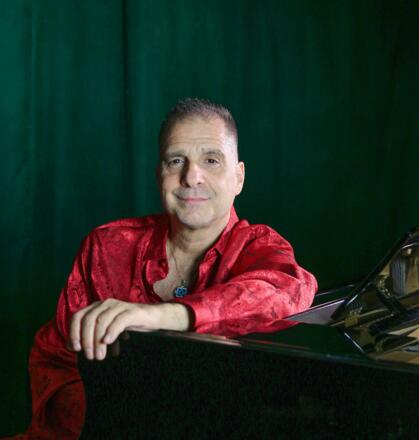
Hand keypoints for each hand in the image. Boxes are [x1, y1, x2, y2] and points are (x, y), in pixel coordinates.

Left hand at [68, 299, 189, 359]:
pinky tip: (109, 342)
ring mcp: (119, 306)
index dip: (74, 332)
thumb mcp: (106, 331)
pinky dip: (112, 332)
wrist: (153, 319)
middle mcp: (106, 304)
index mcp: (97, 307)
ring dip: (98, 340)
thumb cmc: (129, 326)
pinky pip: (119, 320)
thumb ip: (90, 335)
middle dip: (87, 340)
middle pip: (89, 319)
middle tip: (91, 356)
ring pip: (101, 320)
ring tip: (100, 356)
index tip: (75, 349)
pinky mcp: (132, 311)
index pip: (78, 316)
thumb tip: (70, 346)